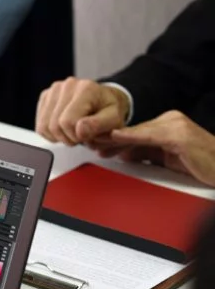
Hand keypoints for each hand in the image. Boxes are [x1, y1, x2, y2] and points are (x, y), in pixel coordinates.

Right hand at [36, 77, 130, 145]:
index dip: (76, 136)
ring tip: (72, 131)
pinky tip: (63, 128)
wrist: (104, 99)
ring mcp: (54, 90)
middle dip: (67, 137)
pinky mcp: (45, 96)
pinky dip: (50, 132)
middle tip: (80, 135)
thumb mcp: (114, 120)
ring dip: (58, 136)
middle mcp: (68, 85)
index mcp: (86, 89)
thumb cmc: (109, 109)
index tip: (87, 135)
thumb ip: (98, 125)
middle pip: (54, 126)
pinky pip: (40, 125)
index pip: (68, 122)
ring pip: (44, 127)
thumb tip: (80, 130)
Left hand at [96, 111, 214, 186]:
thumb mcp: (165, 160)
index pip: (134, 132)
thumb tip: (122, 152)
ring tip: (97, 143)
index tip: (94, 143)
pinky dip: (133, 137)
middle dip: (110, 139)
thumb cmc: (200, 166)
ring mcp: (176, 126)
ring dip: (116, 139)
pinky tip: (117, 137)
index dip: (112, 139)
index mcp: (167, 126)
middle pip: (134, 131)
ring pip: (139, 133)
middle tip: (89, 143)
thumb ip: (145, 153)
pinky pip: (152, 136)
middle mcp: (170, 122)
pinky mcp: (181, 136)